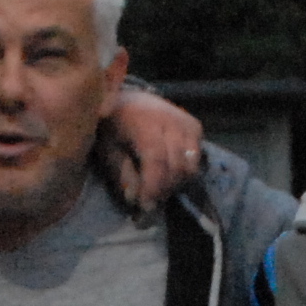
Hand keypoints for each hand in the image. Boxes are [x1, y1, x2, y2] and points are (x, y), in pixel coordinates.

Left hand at [91, 87, 205, 211]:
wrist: (130, 99)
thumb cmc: (114, 127)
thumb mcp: (108, 150)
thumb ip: (122, 174)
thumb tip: (136, 199)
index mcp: (143, 123)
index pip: (156, 159)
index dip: (153, 186)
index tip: (145, 205)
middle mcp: (169, 120)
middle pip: (176, 165)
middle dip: (164, 189)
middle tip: (151, 201)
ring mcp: (185, 122)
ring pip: (190, 164)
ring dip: (176, 183)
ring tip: (160, 188)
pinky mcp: (195, 126)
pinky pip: (196, 157)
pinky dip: (185, 171)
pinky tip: (169, 173)